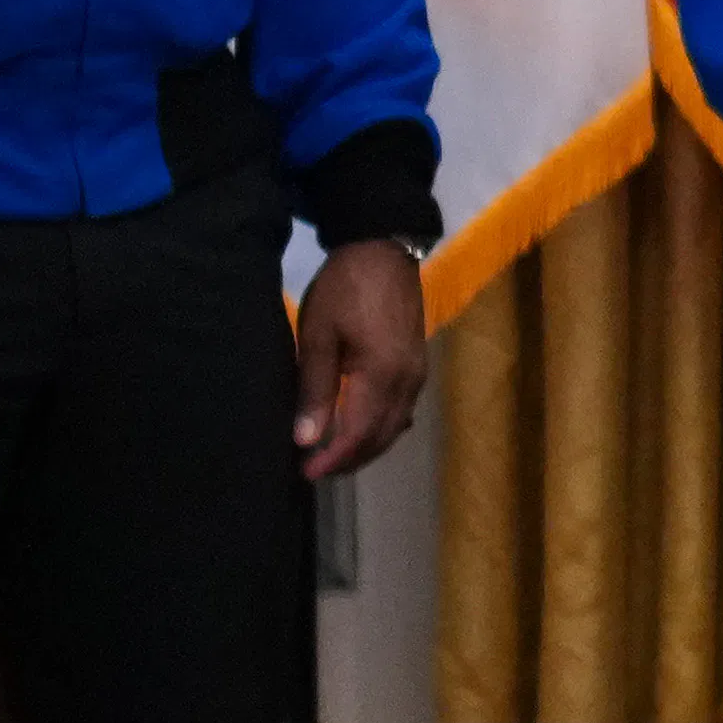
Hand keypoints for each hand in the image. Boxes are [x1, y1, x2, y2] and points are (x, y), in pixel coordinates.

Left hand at [292, 240, 427, 477]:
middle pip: (382, 436)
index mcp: (382, 376)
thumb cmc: (344, 288)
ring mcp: (417, 373)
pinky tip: (362, 426)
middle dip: (350, 459)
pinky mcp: (417, 363)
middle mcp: (408, 382)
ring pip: (396, 426)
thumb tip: (306, 439)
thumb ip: (315, 389)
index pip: (358, 434)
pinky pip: (402, 409)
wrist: (383, 249)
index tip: (304, 473)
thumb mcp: (318, 335)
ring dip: (366, 446)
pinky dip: (381, 427)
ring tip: (334, 455)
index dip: (332, 459)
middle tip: (314, 470)